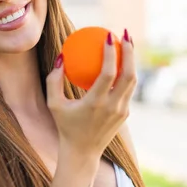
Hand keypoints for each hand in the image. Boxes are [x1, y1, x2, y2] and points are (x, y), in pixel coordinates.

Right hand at [46, 30, 136, 157]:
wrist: (82, 152)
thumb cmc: (65, 125)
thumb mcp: (53, 104)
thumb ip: (54, 80)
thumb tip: (62, 57)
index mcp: (95, 103)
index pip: (109, 73)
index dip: (111, 52)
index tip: (109, 36)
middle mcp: (112, 106)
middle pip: (129, 74)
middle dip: (130, 51)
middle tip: (123, 34)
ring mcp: (121, 111)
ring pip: (133, 81)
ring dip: (132, 60)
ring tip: (126, 43)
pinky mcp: (125, 113)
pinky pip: (128, 89)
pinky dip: (126, 73)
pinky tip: (121, 62)